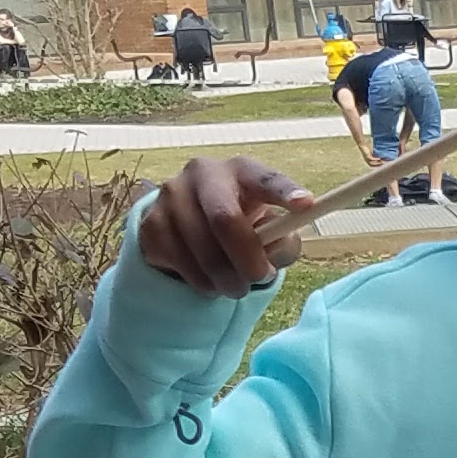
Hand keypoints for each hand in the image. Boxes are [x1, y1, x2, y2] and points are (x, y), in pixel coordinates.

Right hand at [139, 153, 314, 295]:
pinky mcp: (150, 223)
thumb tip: (271, 253)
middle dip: (246, 258)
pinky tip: (208, 279)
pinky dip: (201, 282)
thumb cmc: (241, 226)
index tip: (306, 205)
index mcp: (241, 170)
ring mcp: (170, 195)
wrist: (186, 228)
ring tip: (236, 287)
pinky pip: (179, 263)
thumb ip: (281, 242)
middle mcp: (203, 173)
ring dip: (225, 279)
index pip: (265, 178)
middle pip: (224, 218)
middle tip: (259, 279)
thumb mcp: (267, 231)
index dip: (284, 191)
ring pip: (202, 250)